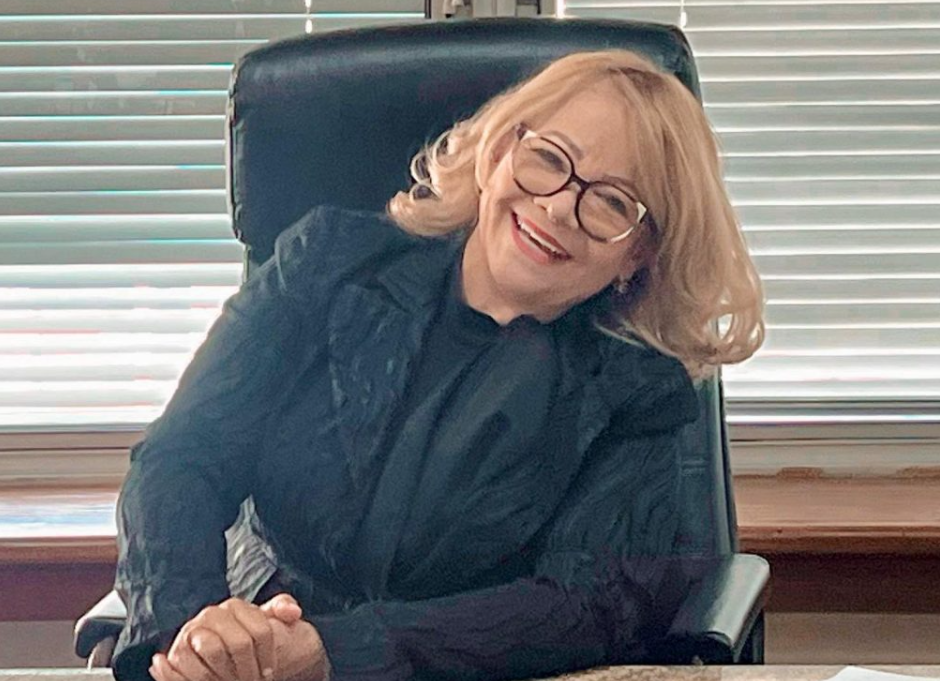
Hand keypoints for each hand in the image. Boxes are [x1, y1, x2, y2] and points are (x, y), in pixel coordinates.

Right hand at [150, 593, 312, 680]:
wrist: (215, 648)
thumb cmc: (244, 634)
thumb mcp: (264, 619)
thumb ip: (281, 609)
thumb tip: (293, 612)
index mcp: (236, 606)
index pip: (260, 632)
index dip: (268, 656)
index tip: (270, 673)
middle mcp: (212, 614)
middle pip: (240, 644)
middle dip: (249, 669)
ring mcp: (192, 631)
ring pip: (215, 653)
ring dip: (228, 674)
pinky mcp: (176, 652)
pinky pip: (191, 668)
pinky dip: (203, 679)